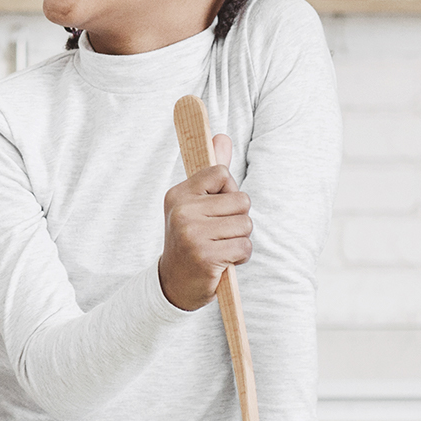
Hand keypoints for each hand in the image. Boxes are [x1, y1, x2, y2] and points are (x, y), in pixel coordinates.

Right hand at [158, 133, 251, 310]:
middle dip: (238, 219)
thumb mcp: (194, 204)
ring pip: (245, 225)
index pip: (220, 173)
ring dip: (239, 239)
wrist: (174, 283)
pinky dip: (240, 256)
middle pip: (240, 200)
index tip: (215, 207)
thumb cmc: (190, 239)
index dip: (227, 191)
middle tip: (218, 233)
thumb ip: (211, 173)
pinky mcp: (205, 255)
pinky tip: (223, 261)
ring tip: (219, 247)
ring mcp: (192, 233)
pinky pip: (244, 247)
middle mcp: (182, 210)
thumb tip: (221, 136)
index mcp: (178, 194)